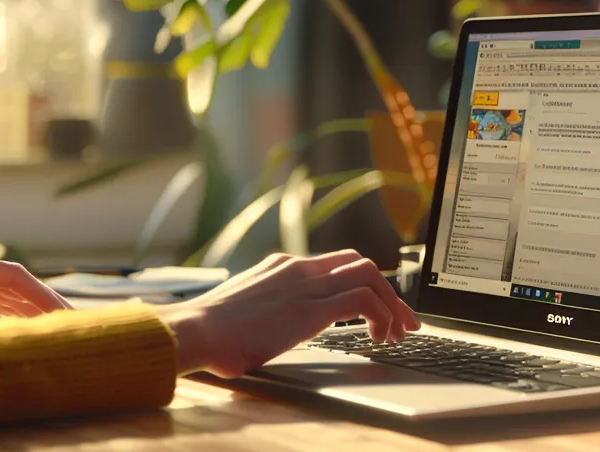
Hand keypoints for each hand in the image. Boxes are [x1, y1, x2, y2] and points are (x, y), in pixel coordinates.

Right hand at [156, 250, 420, 377]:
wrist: (196, 331)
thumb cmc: (210, 333)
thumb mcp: (244, 314)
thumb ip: (264, 314)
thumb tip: (264, 337)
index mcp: (282, 267)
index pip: (336, 262)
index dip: (363, 282)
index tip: (376, 307)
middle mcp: (298, 268)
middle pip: (361, 263)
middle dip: (389, 291)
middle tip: (403, 321)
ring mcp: (306, 284)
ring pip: (371, 275)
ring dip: (393, 305)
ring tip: (398, 333)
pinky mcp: (312, 306)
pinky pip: (365, 299)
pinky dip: (382, 316)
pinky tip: (379, 337)